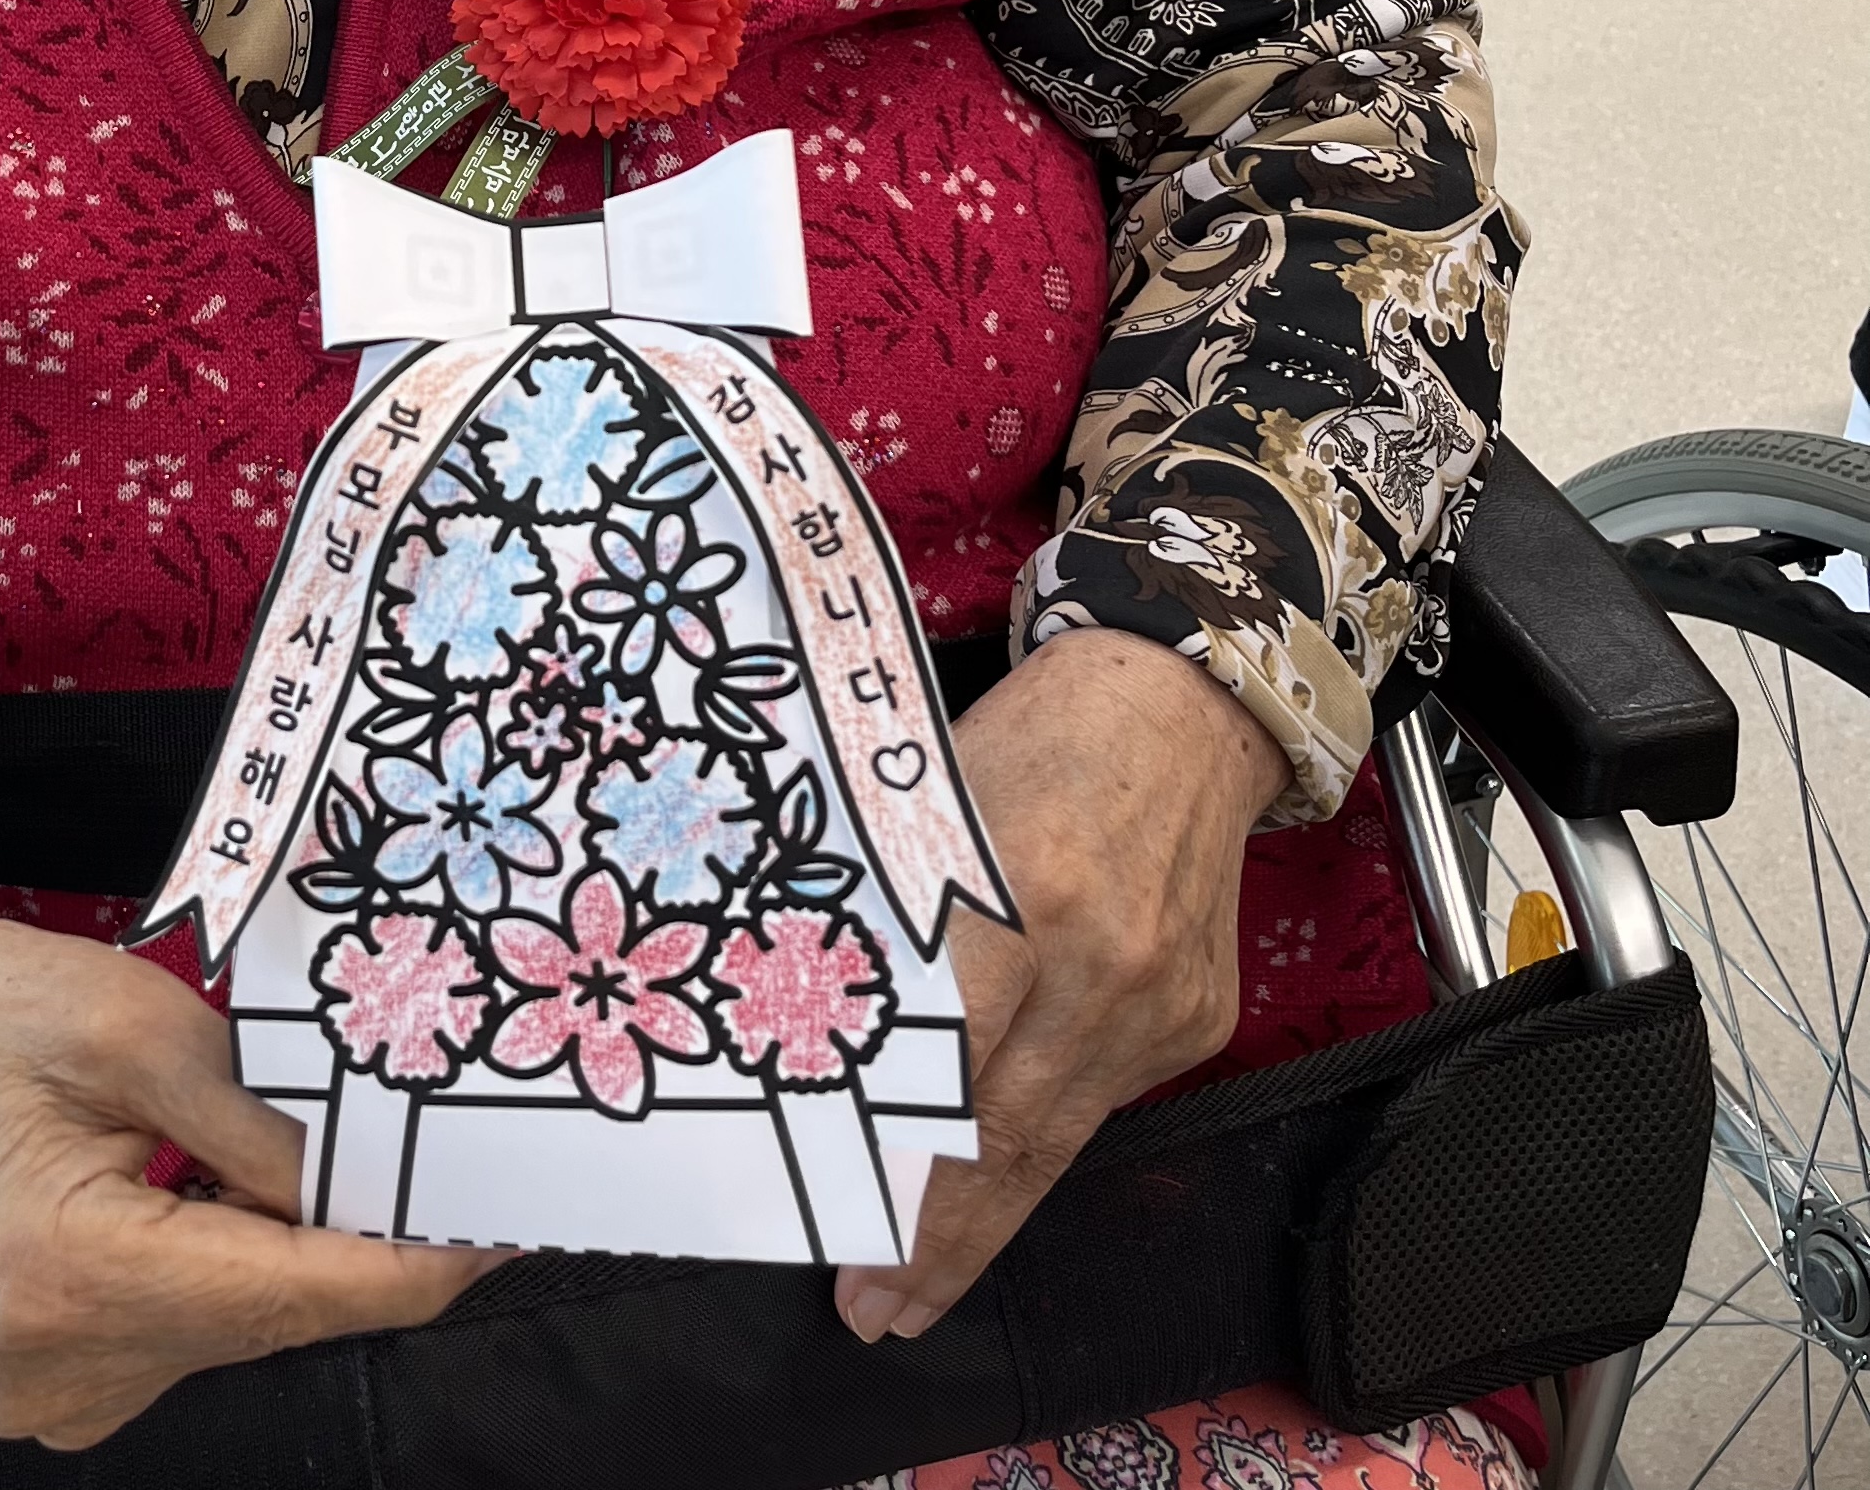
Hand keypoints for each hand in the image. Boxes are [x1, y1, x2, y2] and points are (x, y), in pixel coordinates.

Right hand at [0, 877, 498, 1445]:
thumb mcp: (136, 1025)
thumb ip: (262, 1124)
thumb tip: (378, 1186)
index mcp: (64, 1274)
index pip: (288, 1293)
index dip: (408, 1264)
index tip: (505, 1232)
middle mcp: (56, 1370)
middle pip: (269, 1318)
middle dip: (354, 1242)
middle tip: (436, 1164)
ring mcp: (49, 1397)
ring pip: (237, 1330)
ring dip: (282, 1252)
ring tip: (288, 1151)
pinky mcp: (54, 1389)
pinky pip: (187, 1333)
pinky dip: (226, 1268)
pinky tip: (211, 1192)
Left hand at [836, 629, 1285, 1343]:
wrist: (1179, 705)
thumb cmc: (1033, 739)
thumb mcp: (929, 809)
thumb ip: (890, 925)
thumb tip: (814, 1035)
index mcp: (1020, 899)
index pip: (941, 1068)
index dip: (893, 1168)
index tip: (842, 1240)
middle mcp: (1103, 968)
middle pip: (1006, 1139)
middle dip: (936, 1241)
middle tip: (874, 1308)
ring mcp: (1161, 1004)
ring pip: (1060, 1142)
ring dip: (988, 1221)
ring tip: (918, 1282)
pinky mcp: (1198, 1020)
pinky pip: (1104, 1100)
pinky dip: (1042, 1137)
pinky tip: (992, 1172)